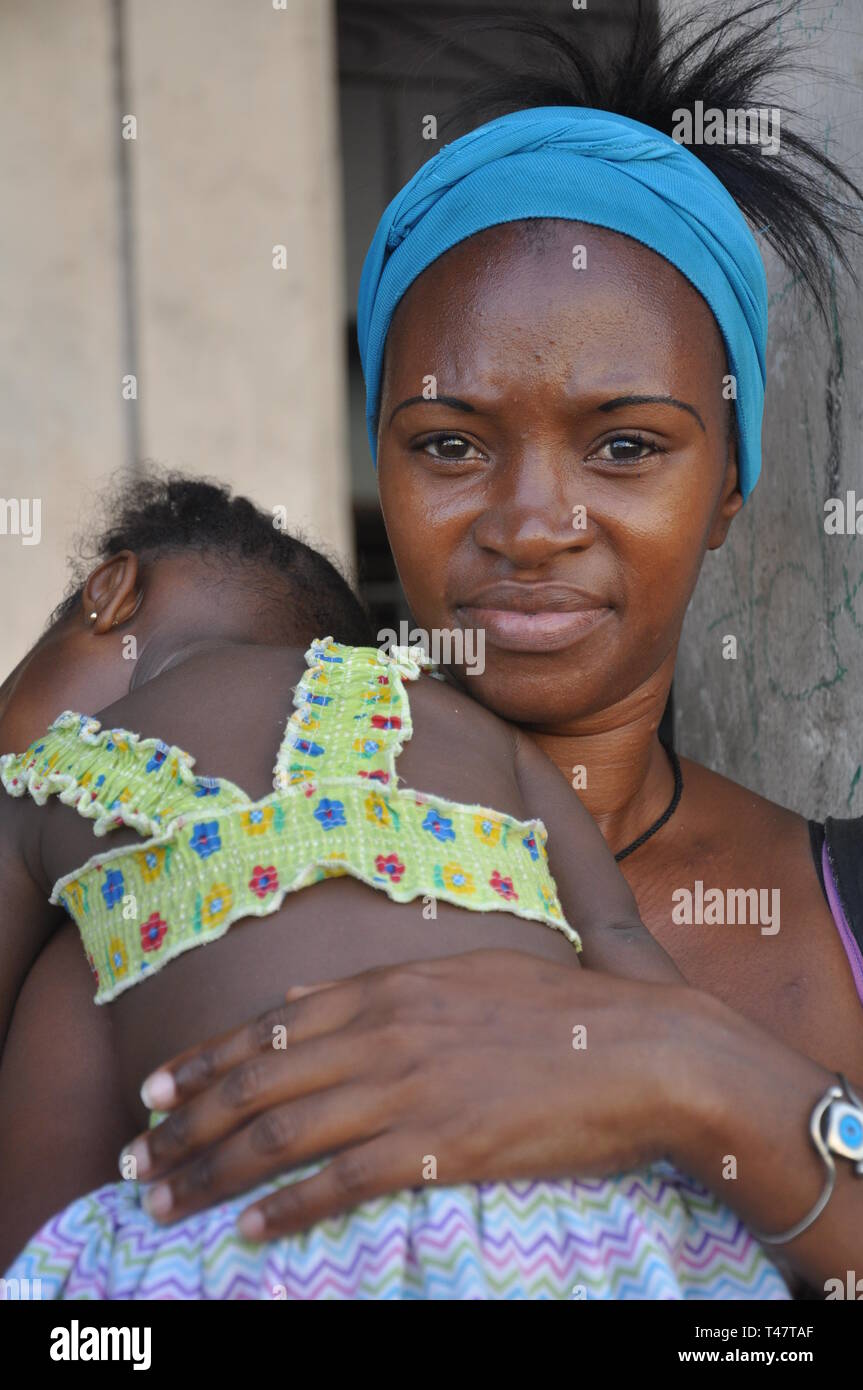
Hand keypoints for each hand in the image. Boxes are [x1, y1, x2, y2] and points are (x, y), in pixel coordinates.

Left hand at [124, 949, 699, 1238]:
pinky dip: (285, 1209)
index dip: (202, 1062)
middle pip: (258, 1083)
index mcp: (390, 987)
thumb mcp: (463, 972)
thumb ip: (376, 987)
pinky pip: (340, 1183)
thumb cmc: (561, 1011)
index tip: (155, 1090)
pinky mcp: (439, 1148)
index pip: (269, 1028)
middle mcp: (385, 1032)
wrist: (643, 1052)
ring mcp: (409, 1089)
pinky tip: (250, 1230)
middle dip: (184, 1123)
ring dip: (213, 1170)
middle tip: (137, 1158)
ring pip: (281, 1133)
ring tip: (167, 1199)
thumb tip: (297, 1001)